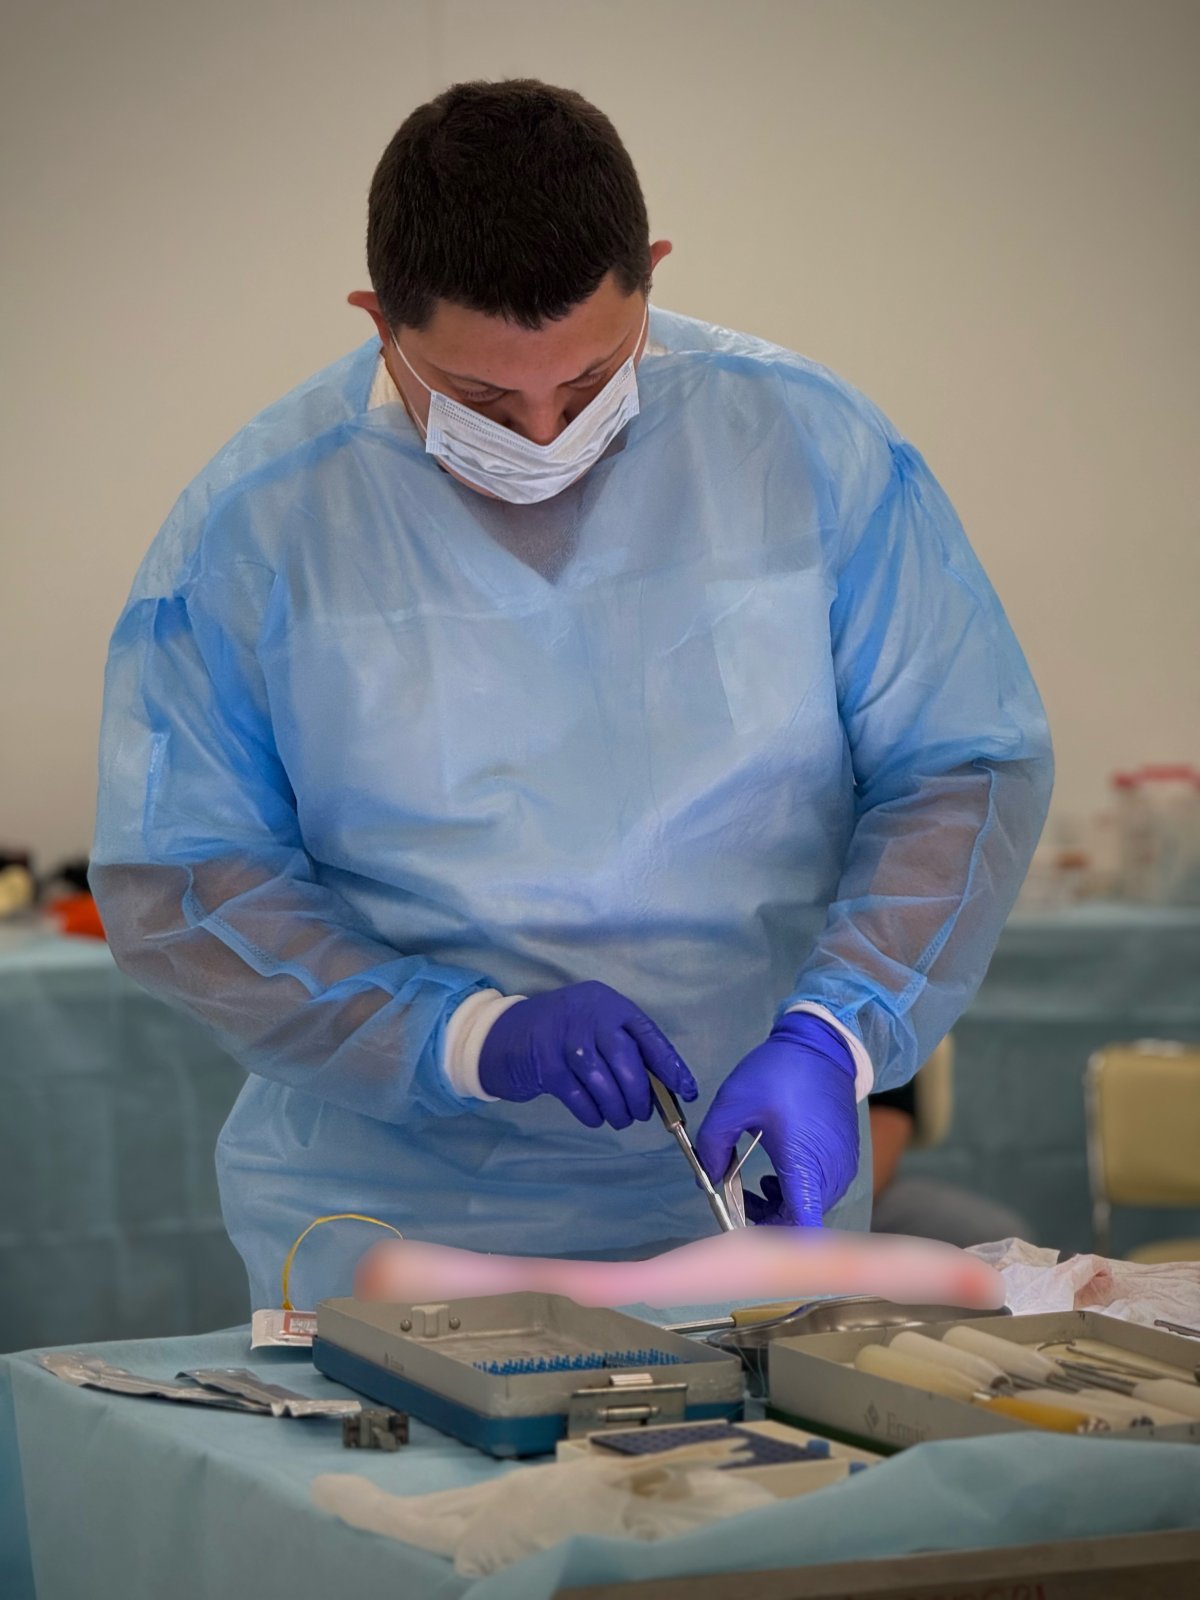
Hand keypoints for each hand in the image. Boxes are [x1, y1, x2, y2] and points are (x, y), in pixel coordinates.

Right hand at [478, 980, 697, 1129]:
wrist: (501, 1035)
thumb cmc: (559, 1034)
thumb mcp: (593, 1026)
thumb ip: (623, 1047)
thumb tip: (662, 1086)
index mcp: (608, 1004)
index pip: (648, 1035)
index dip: (670, 1065)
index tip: (686, 1091)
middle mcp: (588, 1016)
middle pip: (627, 1062)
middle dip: (640, 1094)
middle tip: (642, 1112)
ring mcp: (565, 1040)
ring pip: (604, 1083)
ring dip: (618, 1109)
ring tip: (620, 1118)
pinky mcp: (546, 1066)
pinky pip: (579, 1097)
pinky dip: (592, 1113)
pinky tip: (595, 1117)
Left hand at [694, 1013, 858, 1225]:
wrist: (823, 1046)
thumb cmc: (779, 1072)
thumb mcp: (734, 1102)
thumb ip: (713, 1142)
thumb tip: (706, 1177)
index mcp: (805, 1164)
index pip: (803, 1229)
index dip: (775, 1244)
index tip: (746, 1238)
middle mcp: (831, 1173)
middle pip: (803, 1223)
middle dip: (769, 1223)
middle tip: (738, 1202)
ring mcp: (843, 1167)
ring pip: (813, 1208)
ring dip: (783, 1208)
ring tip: (754, 1188)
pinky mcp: (846, 1158)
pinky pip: (821, 1191)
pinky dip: (798, 1194)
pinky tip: (776, 1175)